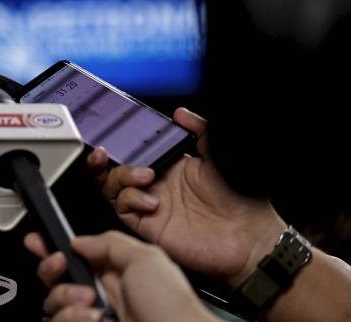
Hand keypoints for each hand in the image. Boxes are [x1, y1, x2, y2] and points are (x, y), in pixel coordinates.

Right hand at [27, 230, 216, 321]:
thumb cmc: (172, 305)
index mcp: (114, 271)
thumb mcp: (146, 258)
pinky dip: (71, 318)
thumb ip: (109, 242)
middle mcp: (100, 295)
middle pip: (54, 279)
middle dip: (51, 270)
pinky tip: (93, 318)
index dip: (51, 247)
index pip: (73, 256)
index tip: (36, 241)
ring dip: (66, 299)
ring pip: (52, 304)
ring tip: (92, 304)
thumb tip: (78, 241)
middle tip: (61, 267)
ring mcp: (92, 317)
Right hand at [94, 108, 285, 285]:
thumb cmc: (240, 199)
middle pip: (113, 169)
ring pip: (112, 187)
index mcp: (168, 166)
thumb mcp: (218, 156)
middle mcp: (154, 184)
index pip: (132, 152)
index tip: (111, 134)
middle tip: (104, 152)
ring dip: (120, 177)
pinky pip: (123, 209)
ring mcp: (148, 204)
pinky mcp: (147, 224)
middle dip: (101, 160)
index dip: (117, 143)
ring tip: (144, 176)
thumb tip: (181, 113)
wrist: (250, 236)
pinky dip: (130, 199)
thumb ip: (200, 130)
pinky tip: (151, 200)